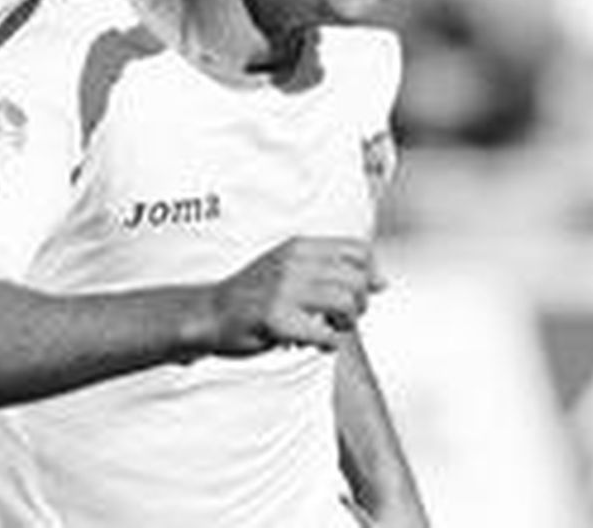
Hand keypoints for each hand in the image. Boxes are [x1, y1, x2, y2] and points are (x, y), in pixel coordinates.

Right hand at [205, 237, 384, 355]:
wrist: (210, 313)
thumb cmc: (256, 294)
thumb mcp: (291, 267)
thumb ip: (332, 269)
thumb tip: (382, 282)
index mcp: (300, 247)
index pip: (359, 250)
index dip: (370, 274)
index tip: (364, 292)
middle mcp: (294, 263)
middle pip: (357, 279)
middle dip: (359, 304)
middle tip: (345, 318)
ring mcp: (284, 290)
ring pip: (345, 303)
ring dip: (347, 323)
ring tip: (333, 329)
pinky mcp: (276, 319)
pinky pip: (325, 334)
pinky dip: (330, 343)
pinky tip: (318, 344)